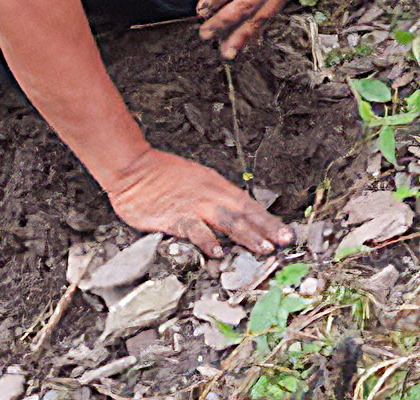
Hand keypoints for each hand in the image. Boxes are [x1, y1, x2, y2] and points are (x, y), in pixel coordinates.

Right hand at [104, 148, 293, 257]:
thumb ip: (212, 200)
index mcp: (215, 185)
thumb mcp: (195, 182)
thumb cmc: (161, 175)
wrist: (134, 168)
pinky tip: (217, 251)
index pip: (248, 204)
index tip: (285, 233)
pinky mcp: (175, 216)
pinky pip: (195, 230)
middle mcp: (209, 194)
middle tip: (283, 241)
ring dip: (246, 235)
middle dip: (266, 229)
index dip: (268, 220)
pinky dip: (207, 240)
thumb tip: (231, 220)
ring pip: (227, 220)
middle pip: (244, 213)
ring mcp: (193, 205)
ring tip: (262, 248)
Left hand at [195, 0, 295, 58]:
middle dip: (223, 23)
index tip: (200, 11)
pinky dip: (255, 30)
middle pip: (246, 6)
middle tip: (205, 35)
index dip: (214, 1)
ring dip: (241, 36)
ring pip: (260, 16)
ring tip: (226, 52)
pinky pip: (269, 16)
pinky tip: (244, 43)